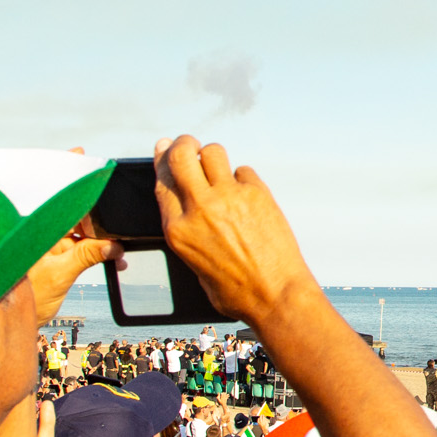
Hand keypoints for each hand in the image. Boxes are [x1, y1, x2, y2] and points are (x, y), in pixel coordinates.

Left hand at [27, 219, 121, 323]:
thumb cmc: (27, 296)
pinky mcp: (59, 259)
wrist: (16, 319)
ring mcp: (54, 248)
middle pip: (82, 226)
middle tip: (120, 246)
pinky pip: (82, 252)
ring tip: (117, 257)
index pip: (74, 215)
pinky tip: (109, 262)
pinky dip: (96, 257)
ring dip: (102, 248)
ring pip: (85, 240)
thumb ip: (86, 256)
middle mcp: (47, 236)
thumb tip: (111, 245)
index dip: (96, 219)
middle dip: (103, 235)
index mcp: (42, 233)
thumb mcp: (60, 275)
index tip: (116, 228)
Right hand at [150, 136, 318, 322]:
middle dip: (183, 143)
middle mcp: (199, 208)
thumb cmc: (235, 290)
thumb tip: (187, 208)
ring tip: (217, 167)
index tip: (164, 148)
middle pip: (181, 155)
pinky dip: (242, 178)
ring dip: (212, 155)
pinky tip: (246, 193)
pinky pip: (243, 171)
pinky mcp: (257, 193)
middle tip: (188, 143)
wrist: (275, 294)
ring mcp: (229, 197)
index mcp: (178, 230)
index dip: (161, 160)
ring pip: (213, 152)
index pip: (161, 181)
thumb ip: (188, 232)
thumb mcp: (194, 264)